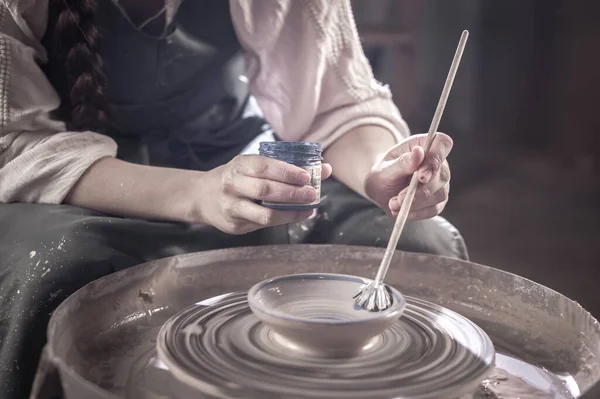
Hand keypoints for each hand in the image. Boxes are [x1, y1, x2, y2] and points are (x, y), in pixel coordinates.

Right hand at [194, 155, 331, 233]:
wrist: (203, 197)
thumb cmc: (238, 178)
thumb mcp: (255, 166)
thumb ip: (287, 167)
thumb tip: (325, 169)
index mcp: (239, 165)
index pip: (263, 166)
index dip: (286, 172)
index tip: (307, 175)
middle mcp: (232, 185)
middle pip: (265, 190)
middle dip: (292, 193)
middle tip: (312, 193)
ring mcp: (231, 207)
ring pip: (264, 213)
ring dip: (290, 211)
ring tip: (308, 207)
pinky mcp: (234, 225)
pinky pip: (262, 224)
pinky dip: (283, 220)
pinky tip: (298, 215)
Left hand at [364, 133, 452, 219]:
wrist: (380, 190)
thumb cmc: (382, 173)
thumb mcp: (385, 168)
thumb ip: (402, 162)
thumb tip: (419, 152)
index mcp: (424, 145)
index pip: (443, 143)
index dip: (436, 158)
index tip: (421, 176)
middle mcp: (437, 162)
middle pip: (442, 175)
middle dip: (420, 190)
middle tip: (398, 198)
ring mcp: (440, 182)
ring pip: (440, 194)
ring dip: (416, 203)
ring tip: (393, 204)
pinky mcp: (437, 200)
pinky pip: (434, 209)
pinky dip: (417, 213)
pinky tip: (401, 211)